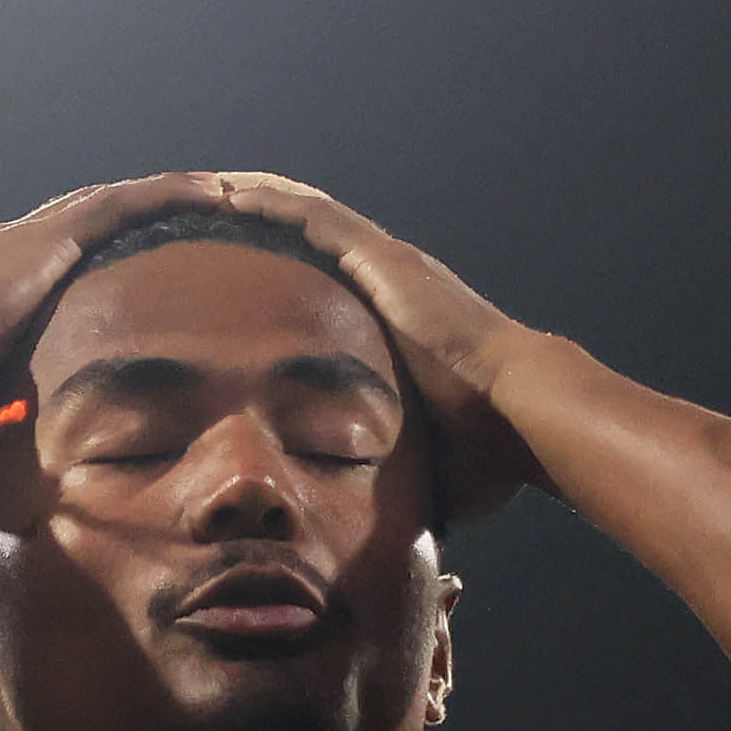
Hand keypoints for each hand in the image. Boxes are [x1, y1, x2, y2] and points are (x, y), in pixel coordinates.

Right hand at [0, 172, 233, 511]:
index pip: (43, 264)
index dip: (82, 259)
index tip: (119, 268)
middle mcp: (5, 247)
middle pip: (84, 222)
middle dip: (132, 216)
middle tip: (185, 213)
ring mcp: (30, 236)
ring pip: (112, 205)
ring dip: (166, 199)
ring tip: (220, 193)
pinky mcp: (55, 236)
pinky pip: (128, 205)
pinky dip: (172, 196)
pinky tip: (216, 192)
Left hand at [202, 172, 544, 520]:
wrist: (522, 411)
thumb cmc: (491, 448)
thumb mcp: (433, 464)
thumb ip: (408, 484)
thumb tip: (401, 538)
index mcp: (405, 326)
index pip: (340, 291)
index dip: (295, 280)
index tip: (254, 285)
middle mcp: (396, 284)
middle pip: (316, 241)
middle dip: (267, 227)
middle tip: (215, 221)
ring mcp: (388, 265)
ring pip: (307, 216)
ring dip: (258, 204)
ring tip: (208, 194)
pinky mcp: (380, 256)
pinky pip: (310, 214)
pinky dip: (268, 201)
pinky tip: (227, 192)